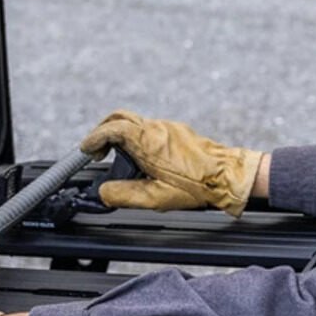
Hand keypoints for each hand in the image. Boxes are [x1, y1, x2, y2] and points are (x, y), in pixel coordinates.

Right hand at [81, 110, 263, 216]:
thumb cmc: (198, 186)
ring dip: (120, 135)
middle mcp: (157, 129)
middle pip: (120, 117)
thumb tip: (104, 193)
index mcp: (148, 142)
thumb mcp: (155, 198)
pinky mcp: (178, 132)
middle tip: (96, 150)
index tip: (86, 150)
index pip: (112, 129)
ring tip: (116, 158)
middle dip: (102, 130)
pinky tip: (140, 158)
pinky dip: (135, 138)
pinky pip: (149, 129)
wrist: (230, 176)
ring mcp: (169, 128)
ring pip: (135, 122)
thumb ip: (124, 195)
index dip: (94, 138)